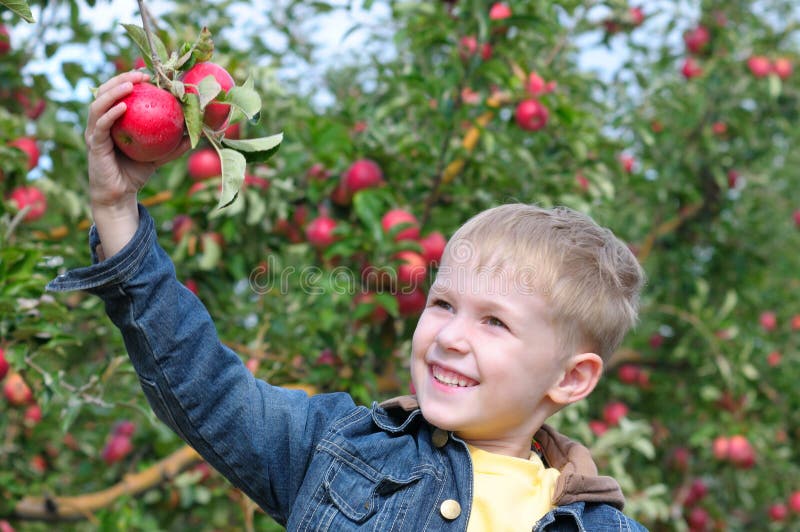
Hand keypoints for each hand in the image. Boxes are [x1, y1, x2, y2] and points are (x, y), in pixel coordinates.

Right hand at [85, 71, 189, 209]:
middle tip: (141, 74)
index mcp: (114, 120)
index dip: (130, 80)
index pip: (119, 93)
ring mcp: (95, 132)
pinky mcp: (94, 143)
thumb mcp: (159, 156)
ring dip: (113, 90)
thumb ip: (174, 145)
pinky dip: (111, 113)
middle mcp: (101, 122)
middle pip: (105, 91)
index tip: (150, 75)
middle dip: (121, 78)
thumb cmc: (136, 173)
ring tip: (131, 84)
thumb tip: (195, 134)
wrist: (120, 195)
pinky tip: (123, 106)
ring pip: (99, 103)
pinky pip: (102, 124)